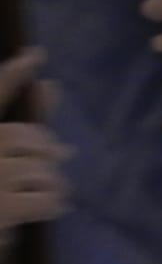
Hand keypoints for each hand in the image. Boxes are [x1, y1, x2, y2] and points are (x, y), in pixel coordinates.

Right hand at [0, 50, 67, 243]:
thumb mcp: (5, 158)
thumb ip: (25, 127)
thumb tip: (51, 84)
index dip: (12, 76)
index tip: (36, 54)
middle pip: (26, 138)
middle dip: (45, 151)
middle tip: (54, 162)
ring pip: (42, 170)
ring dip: (50, 183)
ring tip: (43, 193)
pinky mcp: (1, 208)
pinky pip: (45, 199)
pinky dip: (50, 205)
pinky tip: (44, 209)